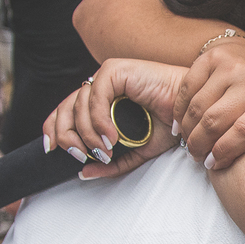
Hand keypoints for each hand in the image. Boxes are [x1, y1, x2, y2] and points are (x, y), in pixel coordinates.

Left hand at [42, 58, 181, 179]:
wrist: (191, 112)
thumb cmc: (170, 125)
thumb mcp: (136, 151)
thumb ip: (111, 163)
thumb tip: (83, 173)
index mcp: (102, 102)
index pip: (65, 112)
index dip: (54, 129)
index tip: (53, 150)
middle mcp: (101, 87)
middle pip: (65, 108)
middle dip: (66, 135)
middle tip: (80, 155)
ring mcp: (107, 76)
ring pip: (78, 105)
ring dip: (88, 133)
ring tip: (106, 150)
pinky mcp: (115, 70)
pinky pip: (95, 97)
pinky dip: (99, 121)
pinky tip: (111, 136)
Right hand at [175, 38, 244, 168]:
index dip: (226, 153)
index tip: (214, 165)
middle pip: (216, 122)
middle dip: (202, 147)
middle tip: (197, 158)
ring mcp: (232, 66)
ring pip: (198, 109)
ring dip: (188, 132)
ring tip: (190, 144)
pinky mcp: (211, 57)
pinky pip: (187, 91)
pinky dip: (179, 112)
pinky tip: (181, 125)